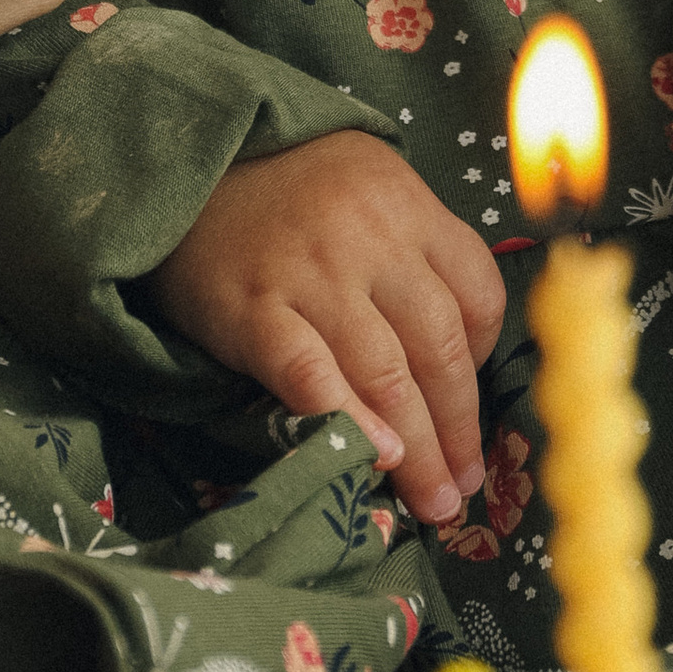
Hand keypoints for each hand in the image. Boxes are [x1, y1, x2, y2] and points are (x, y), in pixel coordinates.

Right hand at [151, 136, 502, 524]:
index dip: (484, 360)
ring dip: (417, 448)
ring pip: (385, 372)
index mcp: (407, 207)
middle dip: (458, 427)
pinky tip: (372, 458)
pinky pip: (310, 374)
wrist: (188, 171)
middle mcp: (370, 238)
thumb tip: (458, 355)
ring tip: (430, 500)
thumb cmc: (289, 192)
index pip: (478, 294)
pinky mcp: (253, 310)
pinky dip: (347, 419)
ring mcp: (311, 274)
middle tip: (462, 486)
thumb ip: (414, 255)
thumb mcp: (370, 193)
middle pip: (438, 346)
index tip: (469, 405)